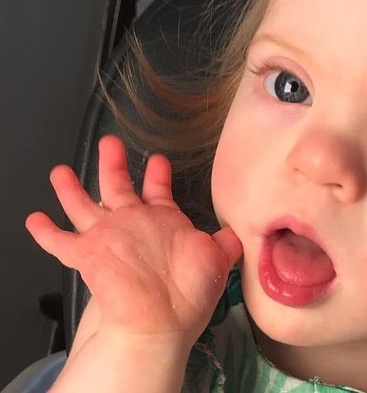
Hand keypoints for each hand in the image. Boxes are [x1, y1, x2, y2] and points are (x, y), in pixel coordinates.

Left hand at [26, 135, 242, 343]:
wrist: (159, 318)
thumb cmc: (190, 292)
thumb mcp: (218, 260)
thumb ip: (225, 242)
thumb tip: (236, 233)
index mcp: (165, 218)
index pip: (159, 190)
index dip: (158, 175)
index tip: (158, 161)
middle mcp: (132, 218)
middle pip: (118, 184)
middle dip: (113, 163)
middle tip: (111, 144)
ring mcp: (106, 233)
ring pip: (81, 204)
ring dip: (68, 188)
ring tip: (58, 173)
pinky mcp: (85, 253)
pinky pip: (58, 241)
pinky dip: (44, 232)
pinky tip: (33, 220)